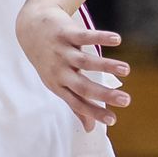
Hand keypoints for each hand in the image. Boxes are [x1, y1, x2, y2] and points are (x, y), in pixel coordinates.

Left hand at [15, 1, 128, 130]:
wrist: (31, 27)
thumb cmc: (49, 59)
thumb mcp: (56, 82)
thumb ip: (76, 103)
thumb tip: (91, 129)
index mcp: (58, 85)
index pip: (77, 103)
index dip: (94, 112)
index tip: (113, 120)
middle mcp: (59, 71)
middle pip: (83, 86)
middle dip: (104, 95)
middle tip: (126, 100)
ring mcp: (62, 52)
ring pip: (86, 62)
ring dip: (107, 65)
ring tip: (126, 69)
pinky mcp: (66, 33)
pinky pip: (85, 37)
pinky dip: (100, 38)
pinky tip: (117, 40)